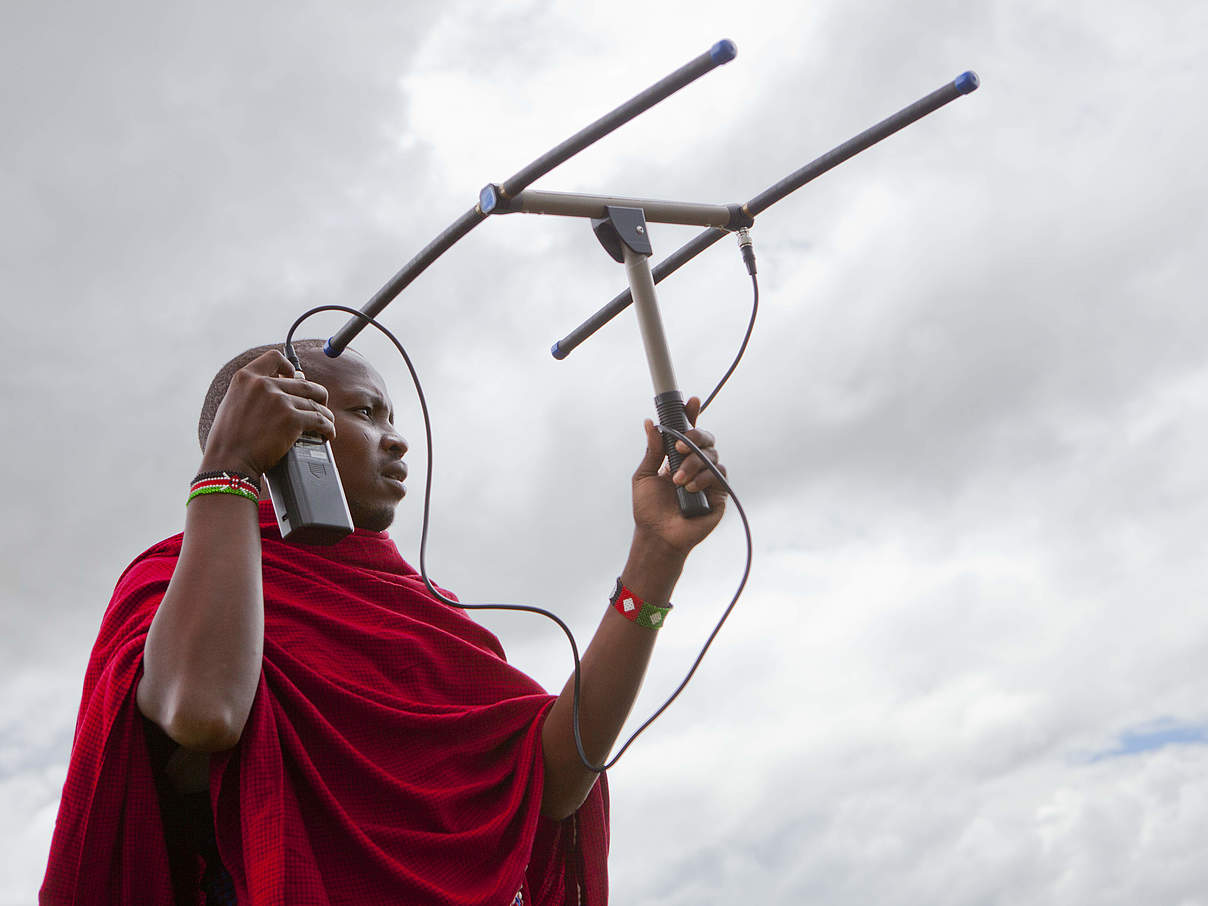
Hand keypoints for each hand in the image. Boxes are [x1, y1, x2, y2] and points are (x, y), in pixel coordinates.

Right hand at [200, 350, 334, 476]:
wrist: (228, 462)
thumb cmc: (228, 440)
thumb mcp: (233, 404)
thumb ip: (253, 393)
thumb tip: (279, 387)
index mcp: (246, 378)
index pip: (275, 358)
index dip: (290, 366)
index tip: (295, 376)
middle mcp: (264, 385)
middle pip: (304, 383)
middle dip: (317, 395)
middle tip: (319, 405)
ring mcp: (279, 401)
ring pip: (315, 403)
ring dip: (325, 413)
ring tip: (326, 422)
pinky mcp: (292, 419)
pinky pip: (320, 420)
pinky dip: (328, 428)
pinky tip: (327, 434)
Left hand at [631, 396, 726, 557]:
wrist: (658, 536)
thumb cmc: (649, 509)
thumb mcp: (644, 475)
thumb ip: (652, 450)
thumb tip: (650, 422)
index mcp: (678, 458)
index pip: (687, 432)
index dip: (691, 415)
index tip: (692, 401)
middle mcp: (696, 465)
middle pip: (705, 438)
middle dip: (694, 437)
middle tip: (679, 445)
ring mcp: (709, 478)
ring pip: (711, 455)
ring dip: (693, 464)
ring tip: (677, 481)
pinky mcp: (719, 493)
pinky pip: (719, 474)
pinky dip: (703, 477)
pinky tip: (690, 489)